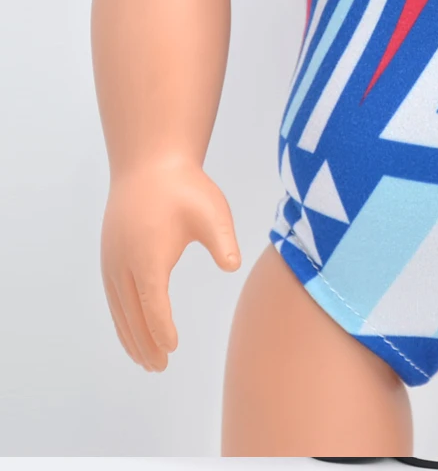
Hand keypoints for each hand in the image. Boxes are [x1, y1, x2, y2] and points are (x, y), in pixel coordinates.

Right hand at [100, 159, 240, 370]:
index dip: (162, 331)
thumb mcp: (212, 212)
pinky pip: (114, 297)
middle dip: (145, 344)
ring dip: (130, 336)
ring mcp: (112, 261)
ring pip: (119, 309)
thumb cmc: (185, 188)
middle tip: (160, 368)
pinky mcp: (110, 255)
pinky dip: (122, 318)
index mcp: (148, 258)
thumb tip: (233, 265)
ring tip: (145, 360)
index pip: (153, 306)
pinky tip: (132, 328)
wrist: (150, 163)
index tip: (173, 350)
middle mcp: (123, 264)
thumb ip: (222, 241)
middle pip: (132, 315)